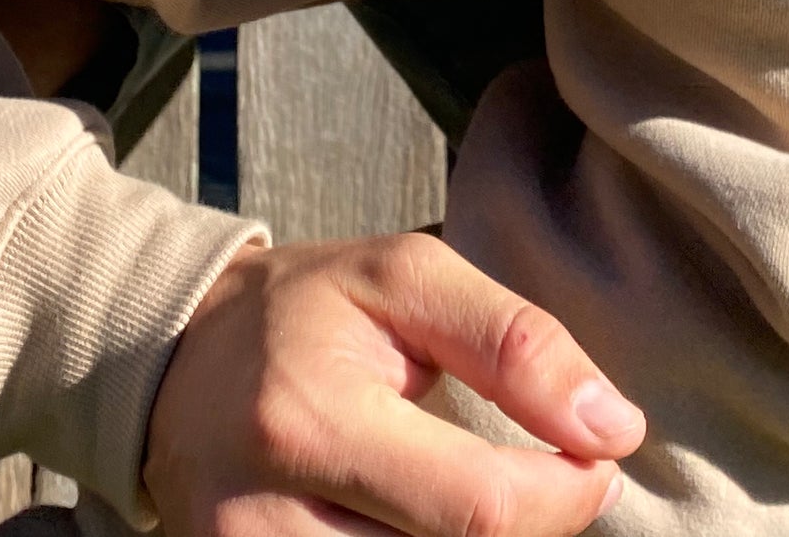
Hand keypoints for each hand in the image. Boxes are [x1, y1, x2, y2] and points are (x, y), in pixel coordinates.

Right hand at [144, 234, 644, 536]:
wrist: (174, 364)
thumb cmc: (303, 313)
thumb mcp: (403, 278)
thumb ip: (512, 340)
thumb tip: (614, 428)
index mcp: (307, 420)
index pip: (482, 508)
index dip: (568, 494)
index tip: (593, 455)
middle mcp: (264, 523)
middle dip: (522, 528)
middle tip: (530, 480)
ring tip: (458, 499)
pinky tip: (421, 523)